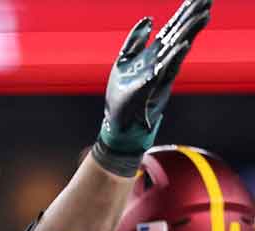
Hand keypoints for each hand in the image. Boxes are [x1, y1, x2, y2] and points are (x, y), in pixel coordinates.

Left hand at [95, 0, 210, 172]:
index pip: (172, 30)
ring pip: (177, 50)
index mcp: (154, 55)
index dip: (184, 14)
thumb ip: (135, 41)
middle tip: (207, 0)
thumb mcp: (124, 61)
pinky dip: (173, 58)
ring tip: (203, 15)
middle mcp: (160, 62)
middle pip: (180, 35)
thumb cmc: (122, 94)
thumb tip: (149, 19)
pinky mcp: (152, 88)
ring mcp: (159, 75)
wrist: (118, 123)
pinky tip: (182, 45)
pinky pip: (165, 71)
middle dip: (192, 18)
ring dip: (189, 33)